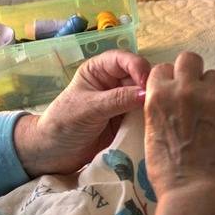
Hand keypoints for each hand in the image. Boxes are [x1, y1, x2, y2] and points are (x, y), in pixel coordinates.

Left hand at [15, 49, 150, 176]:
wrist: (54, 154)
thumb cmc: (63, 123)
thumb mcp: (89, 108)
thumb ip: (117, 99)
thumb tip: (147, 94)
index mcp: (100, 70)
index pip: (124, 60)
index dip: (138, 67)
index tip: (145, 84)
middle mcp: (115, 83)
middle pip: (141, 77)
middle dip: (150, 87)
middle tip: (159, 101)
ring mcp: (124, 103)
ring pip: (146, 97)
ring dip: (153, 105)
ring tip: (161, 114)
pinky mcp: (129, 122)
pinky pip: (145, 116)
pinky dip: (151, 119)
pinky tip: (157, 125)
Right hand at [144, 52, 214, 214]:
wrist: (194, 188)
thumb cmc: (167, 170)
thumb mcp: (151, 133)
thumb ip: (160, 110)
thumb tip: (170, 104)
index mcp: (157, 95)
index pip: (163, 68)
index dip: (170, 80)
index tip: (174, 92)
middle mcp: (183, 89)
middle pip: (190, 59)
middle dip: (192, 72)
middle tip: (196, 91)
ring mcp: (210, 96)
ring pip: (214, 75)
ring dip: (212, 88)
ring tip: (211, 109)